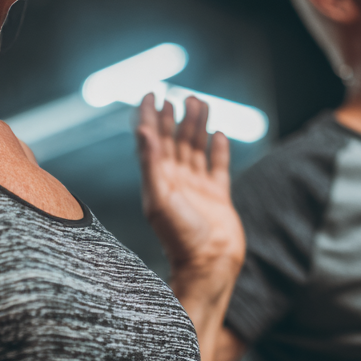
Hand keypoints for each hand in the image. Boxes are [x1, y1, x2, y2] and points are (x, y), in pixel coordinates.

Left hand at [136, 93, 245, 288]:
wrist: (209, 266)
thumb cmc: (180, 237)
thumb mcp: (160, 198)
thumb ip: (150, 163)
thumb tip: (143, 130)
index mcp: (159, 179)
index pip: (153, 140)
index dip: (150, 117)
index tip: (152, 94)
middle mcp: (176, 181)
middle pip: (175, 140)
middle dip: (176, 117)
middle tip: (179, 95)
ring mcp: (197, 188)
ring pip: (196, 149)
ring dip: (197, 126)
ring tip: (200, 103)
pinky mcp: (218, 196)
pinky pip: (217, 167)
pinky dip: (218, 150)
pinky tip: (218, 135)